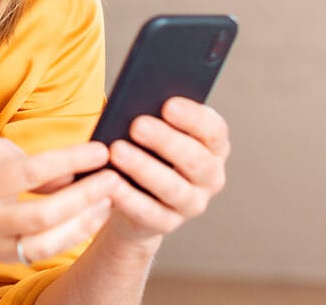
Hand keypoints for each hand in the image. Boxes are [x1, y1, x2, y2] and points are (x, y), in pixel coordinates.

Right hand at [0, 138, 118, 265]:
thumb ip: (24, 159)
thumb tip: (69, 174)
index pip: (29, 172)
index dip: (69, 161)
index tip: (101, 151)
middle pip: (41, 216)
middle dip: (83, 197)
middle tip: (114, 177)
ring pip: (44, 244)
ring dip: (83, 224)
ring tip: (110, 200)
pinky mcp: (2, 258)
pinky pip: (42, 253)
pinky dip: (72, 235)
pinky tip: (94, 216)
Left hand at [103, 97, 230, 246]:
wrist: (134, 199)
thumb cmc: (147, 151)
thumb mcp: (155, 132)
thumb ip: (154, 116)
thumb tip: (136, 102)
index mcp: (214, 147)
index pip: (214, 130)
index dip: (194, 117)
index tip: (168, 105)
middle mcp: (211, 177)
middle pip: (195, 159)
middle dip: (166, 140)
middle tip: (137, 124)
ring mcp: (192, 203)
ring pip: (173, 187)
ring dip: (144, 168)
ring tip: (117, 150)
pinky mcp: (167, 224)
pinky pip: (149, 211)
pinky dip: (129, 197)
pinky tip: (111, 182)